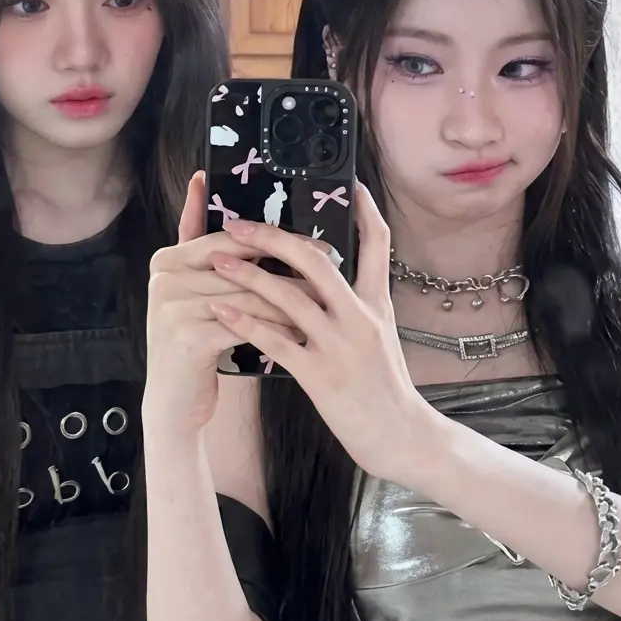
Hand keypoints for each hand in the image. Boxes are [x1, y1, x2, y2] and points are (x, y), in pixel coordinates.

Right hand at [144, 173, 306, 433]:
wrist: (174, 403)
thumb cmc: (195, 344)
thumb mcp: (196, 294)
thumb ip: (203, 246)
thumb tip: (203, 183)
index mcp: (167, 259)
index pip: (229, 239)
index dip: (274, 240)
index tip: (313, 243)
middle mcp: (165, 278)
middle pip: (242, 267)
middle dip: (290, 270)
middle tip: (330, 270)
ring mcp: (172, 307)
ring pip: (249, 296)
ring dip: (291, 300)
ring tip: (325, 303)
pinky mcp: (187, 337)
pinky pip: (247, 326)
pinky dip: (278, 329)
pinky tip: (304, 332)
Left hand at [209, 183, 426, 480]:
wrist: (403, 437)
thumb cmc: (386, 388)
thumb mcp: (382, 336)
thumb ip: (358, 305)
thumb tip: (328, 278)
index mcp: (377, 303)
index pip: (377, 242)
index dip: (364, 209)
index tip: (350, 183)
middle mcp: (361, 317)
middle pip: (315, 259)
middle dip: (271, 238)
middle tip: (238, 226)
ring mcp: (341, 345)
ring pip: (289, 297)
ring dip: (248, 275)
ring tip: (217, 262)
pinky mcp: (321, 376)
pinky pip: (276, 342)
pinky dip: (246, 324)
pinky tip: (222, 313)